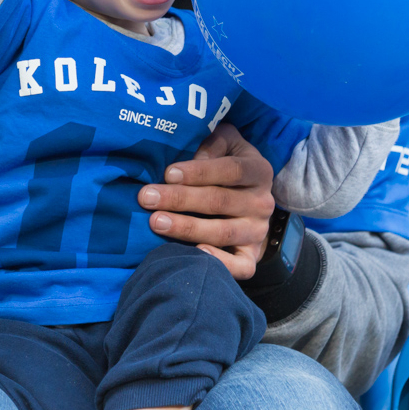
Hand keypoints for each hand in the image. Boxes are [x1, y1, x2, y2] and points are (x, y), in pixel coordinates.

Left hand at [139, 123, 273, 280]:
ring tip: (156, 222)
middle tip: (147, 197)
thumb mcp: (226, 143)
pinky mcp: (251, 257)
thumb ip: (213, 142)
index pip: (230, 170)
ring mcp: (258, 232)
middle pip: (220, 201)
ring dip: (186, 228)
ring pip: (223, 232)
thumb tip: (194, 156)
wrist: (249, 199)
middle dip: (179, 199)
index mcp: (258, 170)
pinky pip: (240, 267)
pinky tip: (195, 253)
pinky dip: (220, 263)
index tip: (168, 173)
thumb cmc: (227, 165)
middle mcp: (262, 203)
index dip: (199, 172)